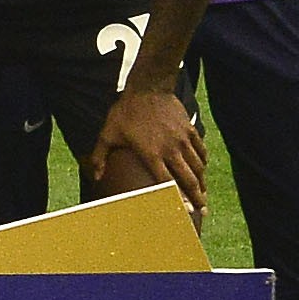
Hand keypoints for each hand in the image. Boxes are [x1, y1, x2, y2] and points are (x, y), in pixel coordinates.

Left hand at [93, 87, 209, 213]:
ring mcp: (182, 140)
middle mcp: (170, 150)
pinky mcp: (189, 131)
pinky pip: (201, 151)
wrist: (148, 88)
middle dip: (197, 197)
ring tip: (204, 195)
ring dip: (202, 183)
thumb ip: (100, 157)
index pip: (166, 183)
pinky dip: (203, 163)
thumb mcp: (107, 134)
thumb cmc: (125, 112)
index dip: (176, 199)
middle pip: (189, 179)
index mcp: (151, 154)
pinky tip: (203, 170)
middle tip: (202, 211)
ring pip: (198, 167)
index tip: (184, 211)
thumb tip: (94, 177)